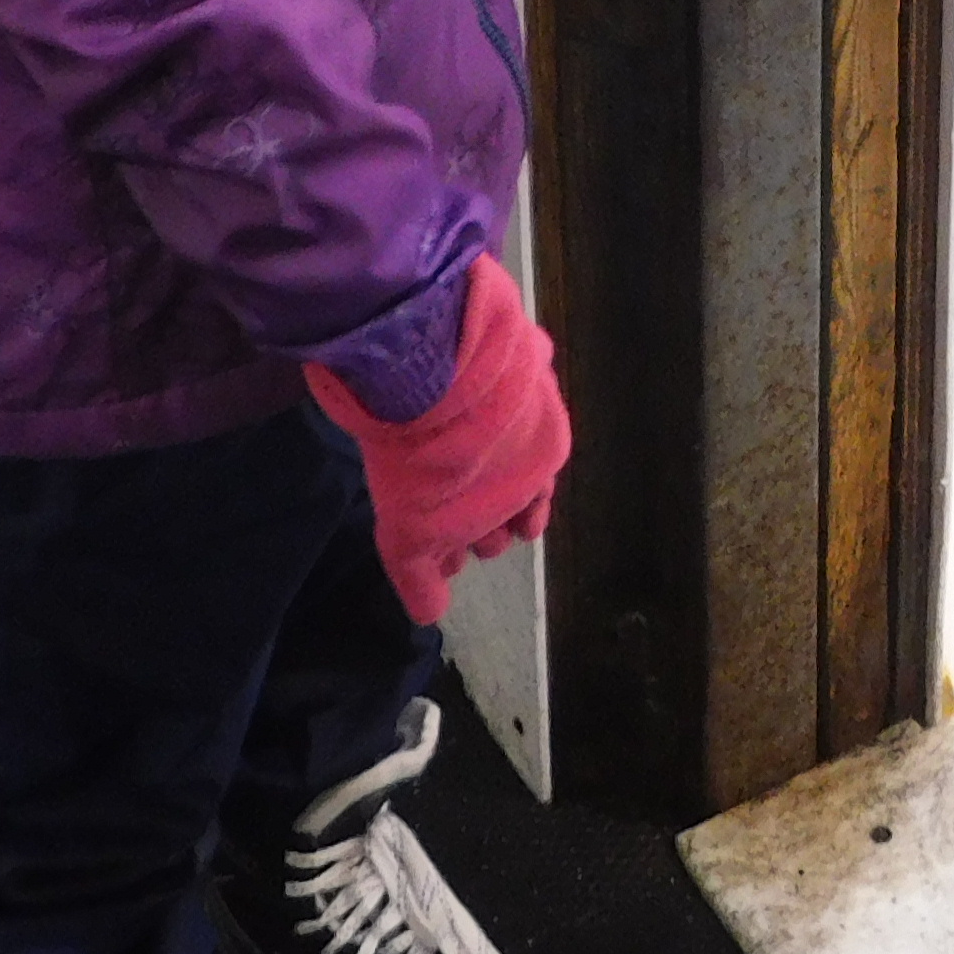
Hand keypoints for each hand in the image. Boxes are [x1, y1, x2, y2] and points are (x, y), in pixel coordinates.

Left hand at [307, 257, 568, 623]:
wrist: (437, 359)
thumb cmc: (427, 454)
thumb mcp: (411, 530)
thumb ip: (423, 575)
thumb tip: (430, 615)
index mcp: (531, 480)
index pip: (518, 522)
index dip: (486, 538)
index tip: (463, 548)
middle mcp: (542, 435)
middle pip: (522, 478)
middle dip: (496, 500)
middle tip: (464, 508)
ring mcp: (534, 382)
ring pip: (518, 427)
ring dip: (496, 447)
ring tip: (467, 454)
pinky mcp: (518, 339)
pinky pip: (515, 369)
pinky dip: (498, 384)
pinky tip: (478, 382)